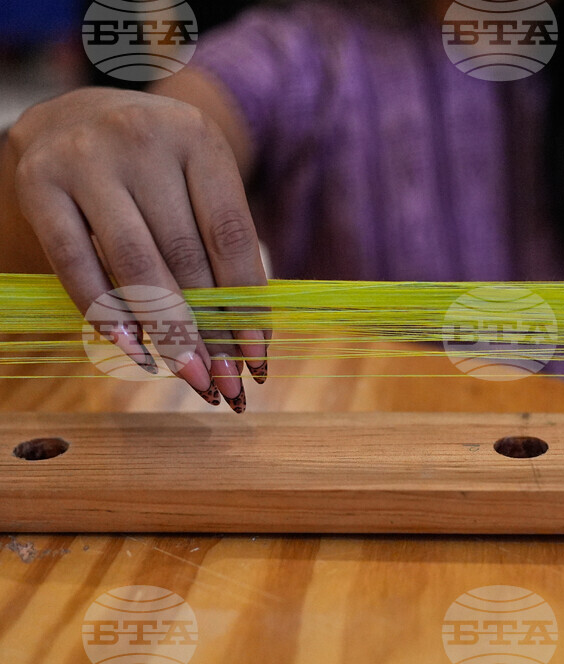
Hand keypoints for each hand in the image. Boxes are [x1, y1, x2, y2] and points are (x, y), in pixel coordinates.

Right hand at [6, 87, 268, 410]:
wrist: (77, 115)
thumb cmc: (158, 165)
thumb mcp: (199, 180)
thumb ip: (220, 243)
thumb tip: (246, 338)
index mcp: (197, 139)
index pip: (230, 235)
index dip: (247, 303)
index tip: (258, 356)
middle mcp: (141, 141)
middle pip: (185, 255)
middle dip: (209, 330)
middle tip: (227, 383)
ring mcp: (86, 161)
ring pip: (134, 265)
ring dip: (166, 332)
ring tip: (192, 378)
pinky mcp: (40, 186)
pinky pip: (76, 265)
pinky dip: (106, 315)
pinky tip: (134, 352)